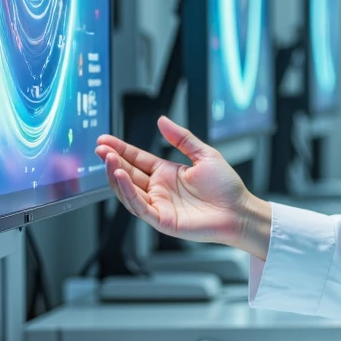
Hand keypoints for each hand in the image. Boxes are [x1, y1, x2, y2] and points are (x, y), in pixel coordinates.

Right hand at [95, 115, 270, 254]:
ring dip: (116, 175)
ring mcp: (159, 205)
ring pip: (128, 191)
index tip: (105, 140)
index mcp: (167, 173)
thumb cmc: (227, 187)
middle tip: (100, 148)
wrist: (239, 211)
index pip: (137, 159)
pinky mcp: (162, 220)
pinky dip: (128, 192)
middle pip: (128, 173)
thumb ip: (182, 138)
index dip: (120, 150)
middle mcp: (159, 189)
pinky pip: (139, 206)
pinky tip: (121, 177)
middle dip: (113, 161)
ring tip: (108, 159)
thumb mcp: (204, 155)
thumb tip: (162, 120)